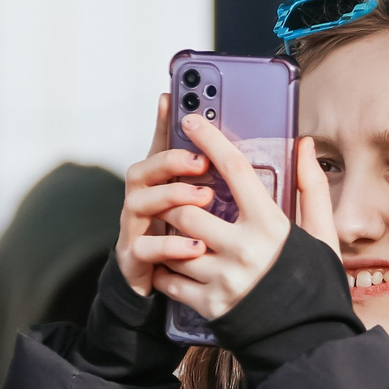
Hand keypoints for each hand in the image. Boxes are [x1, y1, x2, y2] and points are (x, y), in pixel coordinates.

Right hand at [115, 95, 216, 296]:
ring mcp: (135, 229)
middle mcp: (143, 202)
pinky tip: (195, 246)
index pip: (160, 147)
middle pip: (142, 170)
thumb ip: (225, 181)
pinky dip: (169, 245)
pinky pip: (144, 248)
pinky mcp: (134, 260)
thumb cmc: (190, 242)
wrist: (165, 289)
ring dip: (171, 197)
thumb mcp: (209, 209)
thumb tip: (254, 150)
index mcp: (162, 185)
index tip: (172, 98)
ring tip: (204, 199)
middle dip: (170, 161)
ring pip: (139, 203)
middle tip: (202, 162)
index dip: (163, 123)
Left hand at [150, 112, 337, 323]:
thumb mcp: (322, 234)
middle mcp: (244, 250)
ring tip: (176, 231)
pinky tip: (176, 262)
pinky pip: (170, 278)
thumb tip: (304, 145)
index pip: (234, 169)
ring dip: (168, 234)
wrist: (309, 342)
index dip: (210, 139)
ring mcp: (224, 279)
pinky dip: (167, 268)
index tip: (191, 121)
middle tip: (178, 197)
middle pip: (187, 208)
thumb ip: (311, 187)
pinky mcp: (209, 306)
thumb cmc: (315, 284)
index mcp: (271, 226)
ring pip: (172, 243)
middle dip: (176, 200)